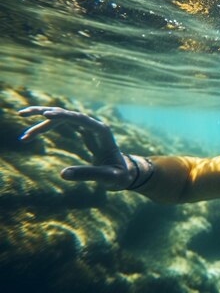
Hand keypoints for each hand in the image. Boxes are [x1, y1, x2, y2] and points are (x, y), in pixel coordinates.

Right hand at [18, 106, 134, 190]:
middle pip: (68, 115)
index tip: (46, 115)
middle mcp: (95, 126)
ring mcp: (88, 127)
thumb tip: (63, 174)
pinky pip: (62, 125)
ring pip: (62, 118)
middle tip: (23, 116)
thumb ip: (89, 175)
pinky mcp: (82, 132)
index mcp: (103, 133)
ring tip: (24, 135)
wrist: (124, 173)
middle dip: (46, 114)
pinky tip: (31, 134)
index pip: (82, 119)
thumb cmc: (119, 176)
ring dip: (41, 122)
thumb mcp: (108, 178)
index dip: (64, 116)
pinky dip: (46, 128)